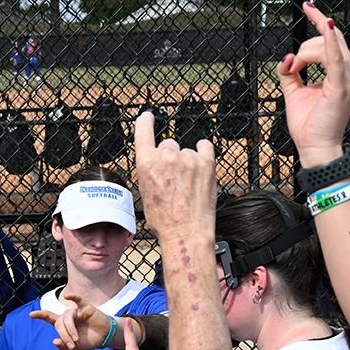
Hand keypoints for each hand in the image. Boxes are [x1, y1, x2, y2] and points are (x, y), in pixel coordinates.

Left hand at [30, 289, 112, 349]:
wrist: (105, 337)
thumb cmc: (89, 340)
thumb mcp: (76, 347)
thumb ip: (65, 346)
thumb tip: (54, 342)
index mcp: (63, 325)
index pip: (49, 317)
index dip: (40, 315)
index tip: (31, 314)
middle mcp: (68, 317)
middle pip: (59, 322)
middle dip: (64, 334)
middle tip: (72, 345)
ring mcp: (76, 311)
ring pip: (67, 316)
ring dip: (70, 328)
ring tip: (76, 339)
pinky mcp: (86, 308)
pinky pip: (78, 300)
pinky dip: (72, 297)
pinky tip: (67, 297)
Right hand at [134, 111, 217, 241]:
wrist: (186, 232)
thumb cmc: (165, 219)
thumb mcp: (146, 192)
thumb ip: (151, 170)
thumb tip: (159, 161)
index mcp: (146, 163)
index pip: (143, 131)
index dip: (146, 121)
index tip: (148, 116)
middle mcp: (166, 156)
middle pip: (169, 144)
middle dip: (171, 157)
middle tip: (174, 178)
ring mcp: (188, 158)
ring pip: (187, 151)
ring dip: (188, 162)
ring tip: (189, 184)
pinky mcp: (206, 162)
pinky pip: (205, 146)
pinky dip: (203, 153)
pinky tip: (201, 166)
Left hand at [276, 4, 349, 167]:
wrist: (316, 148)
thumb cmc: (310, 126)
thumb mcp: (294, 92)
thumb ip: (289, 72)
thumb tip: (286, 57)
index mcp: (342, 73)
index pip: (332, 39)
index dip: (319, 21)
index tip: (307, 7)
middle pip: (328, 39)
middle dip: (306, 45)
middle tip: (293, 63)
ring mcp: (349, 79)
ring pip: (325, 46)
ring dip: (305, 53)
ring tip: (296, 68)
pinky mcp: (341, 85)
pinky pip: (335, 58)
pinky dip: (328, 42)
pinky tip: (324, 26)